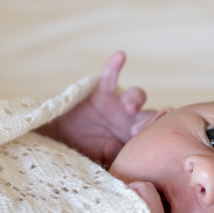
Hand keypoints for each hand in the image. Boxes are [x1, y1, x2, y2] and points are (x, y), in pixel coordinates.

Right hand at [40, 51, 165, 166]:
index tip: (144, 141)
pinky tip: (120, 56)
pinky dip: (115, 67)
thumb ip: (107, 155)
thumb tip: (115, 148)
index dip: (153, 134)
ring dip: (136, 99)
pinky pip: (110, 78)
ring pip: (136, 95)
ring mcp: (118, 105)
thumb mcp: (95, 157)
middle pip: (151, 114)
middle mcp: (132, 120)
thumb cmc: (83, 150)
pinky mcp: (102, 93)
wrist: (60, 139)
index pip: (153, 134)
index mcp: (135, 138)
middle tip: (135, 130)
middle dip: (149, 120)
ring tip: (129, 108)